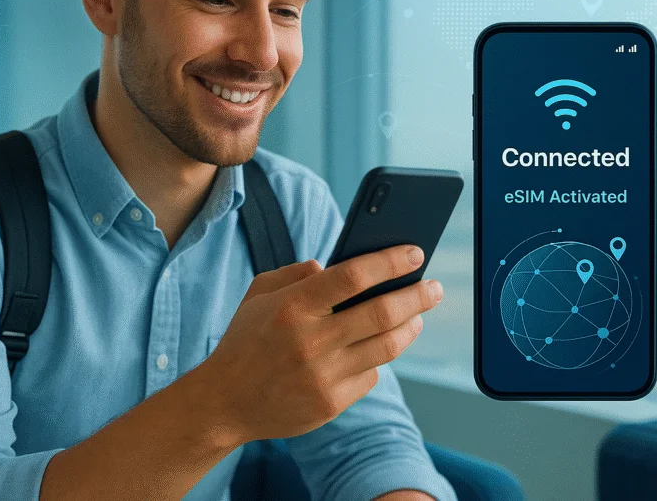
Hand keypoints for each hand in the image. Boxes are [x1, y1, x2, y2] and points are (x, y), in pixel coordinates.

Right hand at [197, 244, 442, 443]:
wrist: (222, 403)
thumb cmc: (245, 341)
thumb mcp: (259, 294)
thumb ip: (296, 273)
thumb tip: (333, 265)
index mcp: (293, 306)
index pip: (354, 276)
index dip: (390, 261)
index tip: (415, 252)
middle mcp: (311, 341)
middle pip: (382, 312)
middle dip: (418, 295)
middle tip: (435, 287)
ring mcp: (323, 375)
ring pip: (388, 347)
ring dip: (411, 327)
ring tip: (418, 315)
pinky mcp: (330, 404)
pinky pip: (371, 375)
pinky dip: (378, 358)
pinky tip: (378, 348)